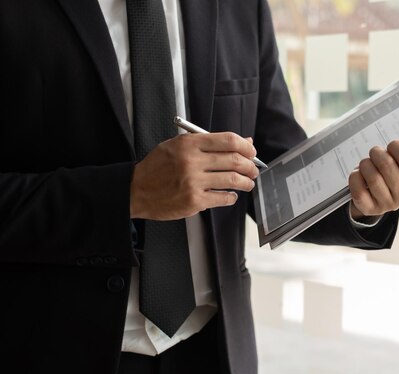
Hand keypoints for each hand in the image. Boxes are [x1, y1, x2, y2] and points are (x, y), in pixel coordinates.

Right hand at [130, 132, 259, 219]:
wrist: (136, 190)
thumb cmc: (158, 167)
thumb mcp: (178, 146)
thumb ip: (209, 143)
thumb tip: (242, 141)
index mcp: (189, 143)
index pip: (229, 140)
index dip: (246, 146)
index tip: (251, 151)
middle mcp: (192, 161)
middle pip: (235, 160)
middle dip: (250, 166)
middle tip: (253, 169)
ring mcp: (193, 182)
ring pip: (233, 180)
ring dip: (246, 182)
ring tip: (247, 183)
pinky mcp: (194, 200)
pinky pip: (223, 198)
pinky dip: (232, 197)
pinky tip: (231, 195)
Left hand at [348, 129, 398, 218]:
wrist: (381, 197)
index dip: (395, 146)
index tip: (392, 145)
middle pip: (385, 164)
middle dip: (377, 153)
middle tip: (376, 152)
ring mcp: (385, 204)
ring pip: (370, 174)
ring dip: (364, 164)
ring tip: (367, 163)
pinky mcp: (368, 208)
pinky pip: (357, 188)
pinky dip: (355, 176)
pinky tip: (359, 175)